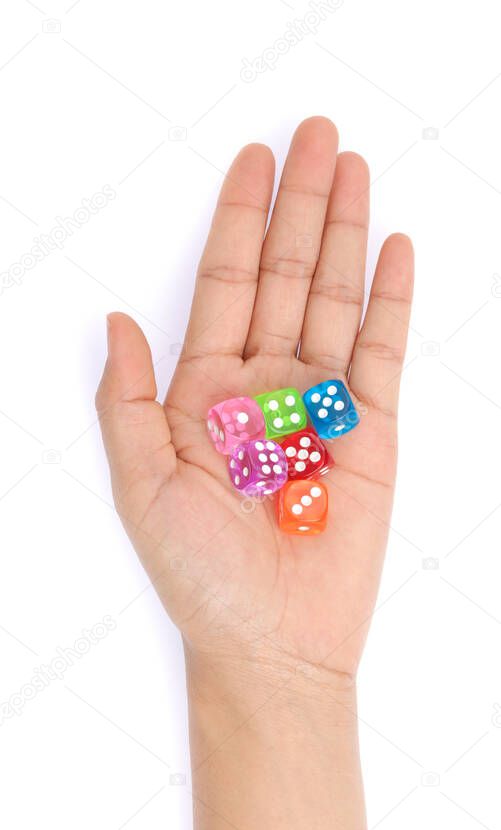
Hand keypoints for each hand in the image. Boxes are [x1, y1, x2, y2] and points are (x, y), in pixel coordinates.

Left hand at [96, 117, 412, 681]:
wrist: (273, 645)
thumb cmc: (200, 578)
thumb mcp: (141, 488)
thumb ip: (126, 402)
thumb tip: (114, 320)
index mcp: (204, 394)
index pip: (225, 287)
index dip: (238, 222)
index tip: (253, 161)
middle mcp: (263, 389)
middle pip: (285, 278)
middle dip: (301, 205)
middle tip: (318, 135)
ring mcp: (319, 407)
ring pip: (334, 301)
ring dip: (346, 235)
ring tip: (356, 171)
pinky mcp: (371, 434)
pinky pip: (382, 354)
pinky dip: (390, 301)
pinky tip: (394, 251)